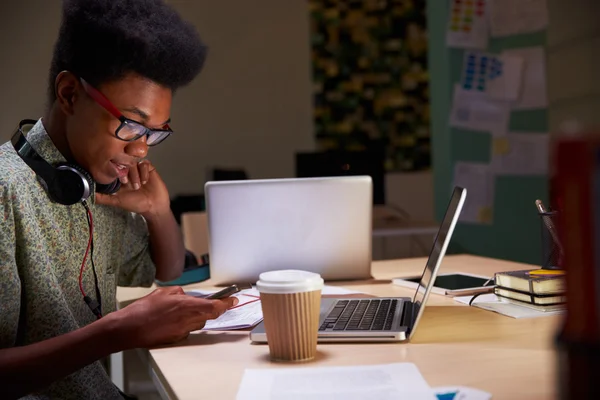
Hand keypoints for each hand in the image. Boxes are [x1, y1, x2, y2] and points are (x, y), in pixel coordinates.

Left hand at [96, 160, 169, 218]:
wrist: (154, 205)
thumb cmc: (136, 204)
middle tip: (128, 183)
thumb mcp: (117, 201)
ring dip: (135, 174)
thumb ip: (103, 198)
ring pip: (134, 163)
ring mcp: (139, 169)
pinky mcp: (149, 168)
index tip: (118, 180)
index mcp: (120, 177)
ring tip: (138, 185)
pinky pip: (144, 163)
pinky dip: (144, 172)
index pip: (114, 167)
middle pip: (123, 163)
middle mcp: (129, 171)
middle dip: (126, 173)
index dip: (115, 171)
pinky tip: (145, 181)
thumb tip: (88, 195)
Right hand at [109, 286, 238, 348]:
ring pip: (199, 322)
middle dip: (215, 309)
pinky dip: (186, 323)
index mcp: (186, 305)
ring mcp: (183, 331)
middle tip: (218, 303)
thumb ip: (179, 292)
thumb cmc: (143, 310)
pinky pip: (188, 329)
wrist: (129, 329)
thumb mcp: (163, 292)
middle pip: (210, 315)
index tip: (233, 300)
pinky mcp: (177, 338)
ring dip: (198, 316)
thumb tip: (186, 295)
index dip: (226, 303)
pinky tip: (173, 320)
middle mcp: (187, 320)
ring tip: (183, 310)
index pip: (214, 306)